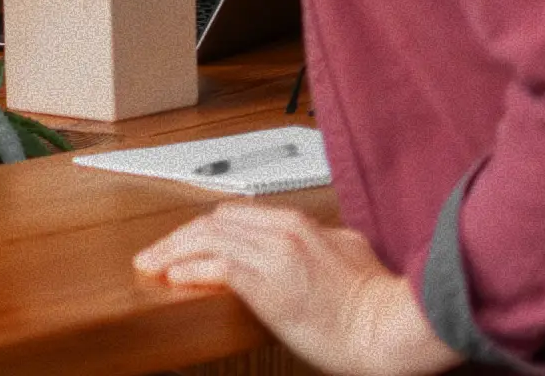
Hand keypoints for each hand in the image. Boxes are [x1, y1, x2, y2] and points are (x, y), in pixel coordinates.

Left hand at [135, 206, 459, 375]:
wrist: (392, 329)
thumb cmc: (376, 303)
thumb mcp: (347, 253)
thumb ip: (317, 242)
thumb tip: (305, 244)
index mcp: (298, 223)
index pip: (232, 215)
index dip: (199, 229)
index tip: (182, 243)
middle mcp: (282, 230)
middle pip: (212, 221)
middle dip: (177, 237)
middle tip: (155, 254)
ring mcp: (274, 253)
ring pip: (206, 238)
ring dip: (172, 251)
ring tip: (152, 265)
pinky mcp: (268, 282)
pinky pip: (215, 266)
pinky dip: (188, 269)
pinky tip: (173, 277)